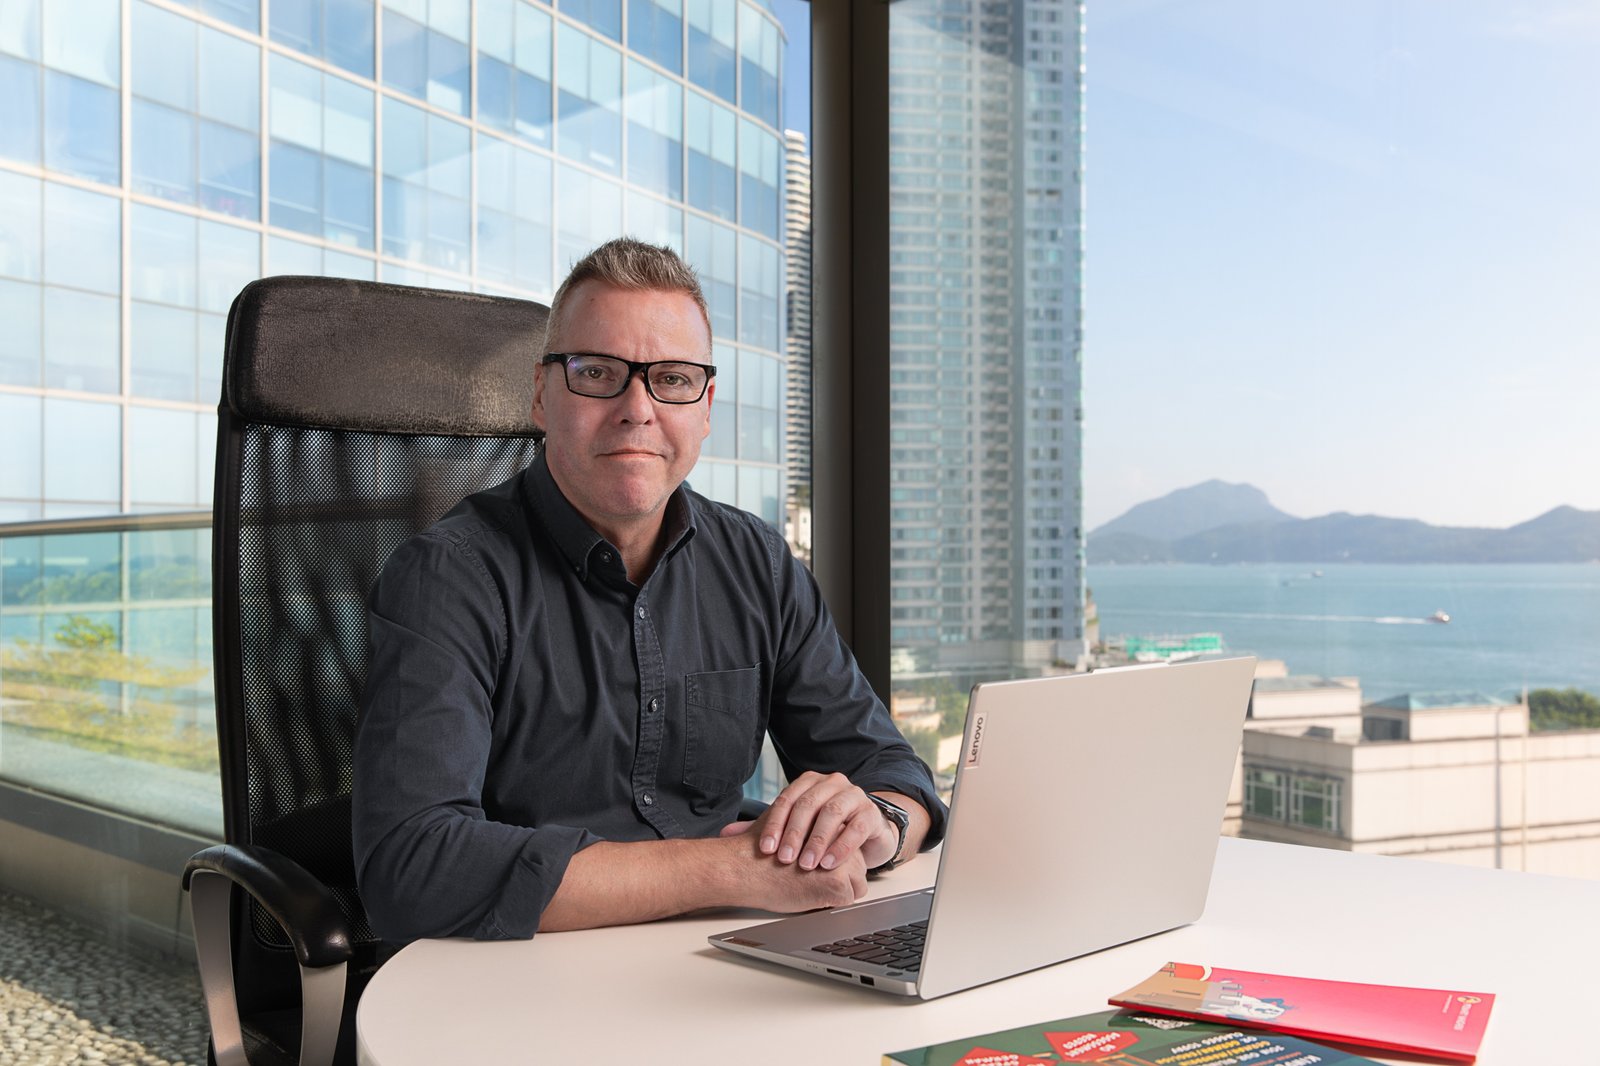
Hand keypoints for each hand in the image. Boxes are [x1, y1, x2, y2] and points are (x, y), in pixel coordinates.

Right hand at [713, 830, 868, 911]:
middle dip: (840, 874)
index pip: (848, 845)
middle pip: (857, 863)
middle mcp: (840, 835)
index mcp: (830, 820)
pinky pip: (848, 899)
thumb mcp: (787, 826)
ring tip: (811, 885)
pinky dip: (832, 902)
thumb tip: (814, 830)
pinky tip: (811, 894)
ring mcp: (841, 858)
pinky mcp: (837, 881)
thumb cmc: (762, 851)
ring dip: (839, 889)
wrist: (747, 868)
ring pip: (856, 883)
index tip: (814, 864)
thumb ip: (805, 825)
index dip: (832, 860)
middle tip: (813, 876)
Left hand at [729, 772, 897, 873]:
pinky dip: (841, 846)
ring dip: (817, 841)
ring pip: (832, 814)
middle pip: (808, 805)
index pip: (786, 800)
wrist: (865, 832)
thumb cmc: (824, 829)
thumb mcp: (796, 827)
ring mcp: (853, 796)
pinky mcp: (871, 813)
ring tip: (807, 865)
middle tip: (784, 860)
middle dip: (794, 834)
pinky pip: (856, 828)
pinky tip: (829, 864)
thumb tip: (726, 833)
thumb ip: (765, 829)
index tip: (764, 850)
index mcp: (809, 783)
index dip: (773, 824)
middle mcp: (831, 783)